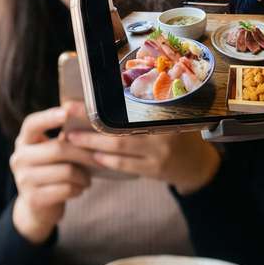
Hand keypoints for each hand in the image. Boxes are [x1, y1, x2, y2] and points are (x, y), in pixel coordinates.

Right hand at [9, 105, 95, 243]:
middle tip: (100, 159)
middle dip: (84, 154)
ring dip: (83, 176)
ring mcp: (23, 179)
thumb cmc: (51, 172)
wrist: (36, 208)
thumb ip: (64, 139)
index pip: (32, 124)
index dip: (49, 117)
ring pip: (66, 171)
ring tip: (87, 178)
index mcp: (24, 142)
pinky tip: (79, 189)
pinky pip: (66, 189)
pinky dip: (78, 189)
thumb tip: (90, 121)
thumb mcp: (52, 154)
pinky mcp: (33, 198)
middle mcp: (19, 158)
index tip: (66, 112)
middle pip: (58, 149)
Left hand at [64, 111, 220, 192]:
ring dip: (92, 144)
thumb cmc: (176, 134)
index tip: (83, 96)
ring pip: (118, 148)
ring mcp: (159, 153)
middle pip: (119, 127)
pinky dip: (106, 160)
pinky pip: (124, 165)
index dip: (103, 103)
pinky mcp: (154, 170)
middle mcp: (162, 131)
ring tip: (71, 139)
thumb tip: (107, 95)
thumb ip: (145, 108)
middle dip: (89, 122)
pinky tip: (91, 157)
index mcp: (164, 113)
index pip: (128, 106)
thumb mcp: (167, 116)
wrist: (197, 164)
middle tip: (66, 114)